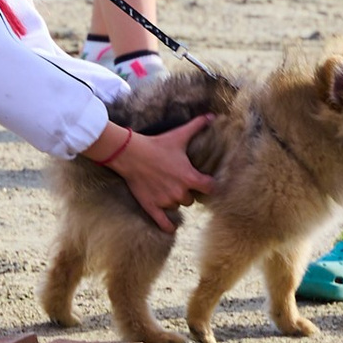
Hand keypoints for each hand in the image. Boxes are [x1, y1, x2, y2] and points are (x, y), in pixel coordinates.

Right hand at [99, 114, 215, 232]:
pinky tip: (171, 227)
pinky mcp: (152, 207)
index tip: (206, 184)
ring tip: (168, 191)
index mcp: (190, 178)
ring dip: (175, 201)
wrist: (131, 154)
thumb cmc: (157, 144)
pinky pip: (164, 224)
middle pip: (191, 200)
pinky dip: (168, 226)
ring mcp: (166, 201)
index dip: (209, 186)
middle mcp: (180, 192)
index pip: (210, 188)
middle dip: (187, 192)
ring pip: (178, 207)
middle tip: (179, 183)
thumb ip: (197, 126)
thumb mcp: (179, 135)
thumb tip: (212, 115)